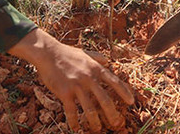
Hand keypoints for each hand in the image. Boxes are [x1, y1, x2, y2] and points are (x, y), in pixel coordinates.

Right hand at [8, 29, 134, 132]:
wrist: (47, 53)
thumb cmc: (66, 53)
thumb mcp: (84, 53)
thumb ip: (97, 57)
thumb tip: (107, 60)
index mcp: (96, 68)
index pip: (115, 82)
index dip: (125, 93)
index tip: (131, 102)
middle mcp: (89, 78)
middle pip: (105, 100)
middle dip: (112, 114)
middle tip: (116, 123)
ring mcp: (77, 86)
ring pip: (90, 109)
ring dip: (94, 122)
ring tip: (97, 129)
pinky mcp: (65, 93)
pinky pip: (72, 112)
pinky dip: (74, 122)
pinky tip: (75, 129)